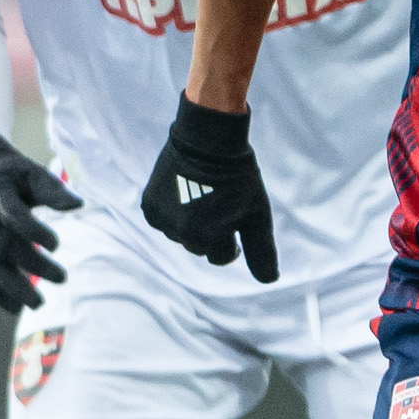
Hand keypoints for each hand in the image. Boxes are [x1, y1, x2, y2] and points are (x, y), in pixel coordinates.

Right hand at [0, 131, 82, 313]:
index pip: (13, 214)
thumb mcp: (33, 173)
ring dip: (14, 288)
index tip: (57, 245)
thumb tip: (78, 204)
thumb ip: (53, 190)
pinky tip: (16, 308)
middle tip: (63, 278)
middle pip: (6, 246)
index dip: (33, 231)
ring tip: (39, 304)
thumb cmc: (13, 178)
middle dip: (34, 264)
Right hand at [142, 96, 276, 282]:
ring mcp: (161, 218)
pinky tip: (185, 193)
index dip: (233, 237)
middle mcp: (179, 232)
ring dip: (192, 223)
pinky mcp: (149, 205)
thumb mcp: (257, 215)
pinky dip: (174, 213)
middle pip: (200, 248)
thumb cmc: (238, 177)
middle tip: (219, 202)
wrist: (208, 138)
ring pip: (181, 235)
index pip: (221, 256)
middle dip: (212, 231)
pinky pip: (164, 221)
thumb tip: (269, 281)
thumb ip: (261, 251)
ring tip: (203, 195)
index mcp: (206, 237)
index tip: (237, 216)